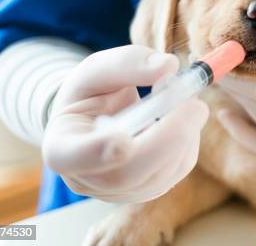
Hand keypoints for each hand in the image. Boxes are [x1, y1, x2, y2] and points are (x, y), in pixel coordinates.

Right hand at [42, 45, 208, 202]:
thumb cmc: (93, 92)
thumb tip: (168, 66)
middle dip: (166, 139)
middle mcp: (86, 179)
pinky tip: (183, 118)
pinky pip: (177, 170)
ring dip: (184, 135)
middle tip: (194, 105)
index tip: (124, 141)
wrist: (99, 115)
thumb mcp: (99, 69)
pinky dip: (189, 141)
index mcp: (61, 145)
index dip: (97, 152)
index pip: (71, 157)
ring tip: (187, 101)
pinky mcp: (148, 189)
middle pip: (126, 174)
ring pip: (158, 175)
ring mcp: (118, 191)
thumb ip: (128, 63)